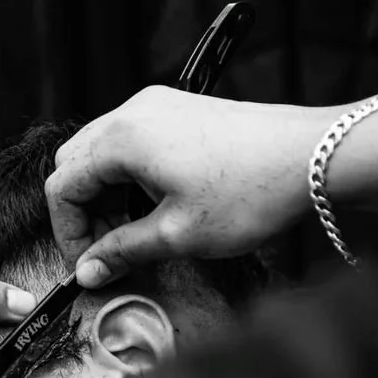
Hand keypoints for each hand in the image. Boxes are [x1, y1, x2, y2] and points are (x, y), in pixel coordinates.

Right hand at [46, 86, 347, 287]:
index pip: (63, 186)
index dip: (68, 232)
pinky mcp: (182, 109)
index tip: (87, 265)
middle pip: (77, 162)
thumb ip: (123, 251)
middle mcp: (133, 111)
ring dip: (106, 193)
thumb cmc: (251, 192)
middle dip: (83, 211)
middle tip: (107, 250)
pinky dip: (130, 175)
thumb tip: (88, 272)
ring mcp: (158, 105)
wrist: (314, 156)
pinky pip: (134, 140)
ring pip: (103, 151)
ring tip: (135, 232)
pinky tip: (155, 204)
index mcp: (122, 138)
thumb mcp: (179, 234)